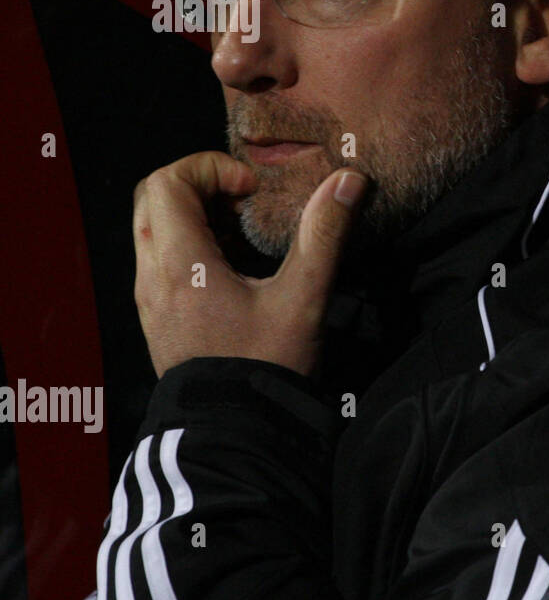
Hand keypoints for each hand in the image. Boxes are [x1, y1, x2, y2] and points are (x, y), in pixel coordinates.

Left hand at [132, 151, 366, 376]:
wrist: (234, 432)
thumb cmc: (265, 365)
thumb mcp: (303, 298)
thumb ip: (323, 234)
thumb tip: (347, 180)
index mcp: (180, 263)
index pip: (168, 181)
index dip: (210, 168)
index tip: (252, 190)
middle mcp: (152, 275)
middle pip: (152, 197)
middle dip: (198, 184)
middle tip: (243, 201)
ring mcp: (149, 297)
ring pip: (152, 227)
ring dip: (193, 213)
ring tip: (241, 233)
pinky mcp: (156, 316)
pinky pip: (158, 257)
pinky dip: (188, 243)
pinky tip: (232, 266)